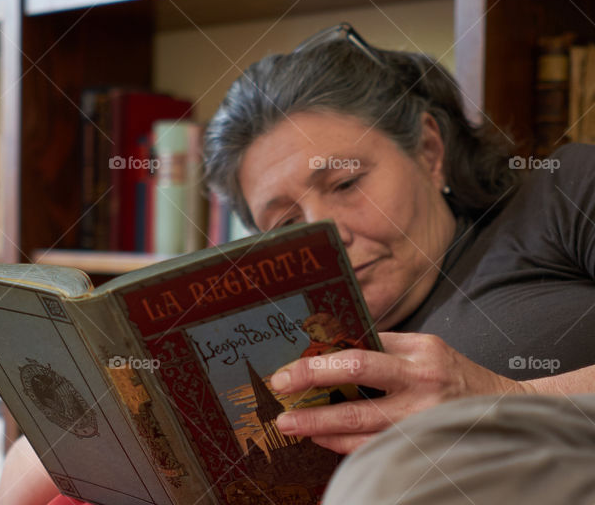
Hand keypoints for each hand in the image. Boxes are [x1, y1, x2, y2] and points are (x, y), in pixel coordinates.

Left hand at [268, 332, 531, 454]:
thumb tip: (330, 342)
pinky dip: (346, 444)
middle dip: (313, 397)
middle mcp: (422, 386)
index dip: (318, 365)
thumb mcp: (424, 347)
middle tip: (282, 401)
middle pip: (358, 391)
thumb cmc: (454, 374)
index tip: (287, 370)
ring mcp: (424, 420)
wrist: (507, 408)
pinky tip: (323, 438)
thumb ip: (382, 345)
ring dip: (323, 428)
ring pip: (365, 430)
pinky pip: (377, 447)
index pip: (359, 355)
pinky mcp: (425, 445)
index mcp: (418, 353)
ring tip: (293, 425)